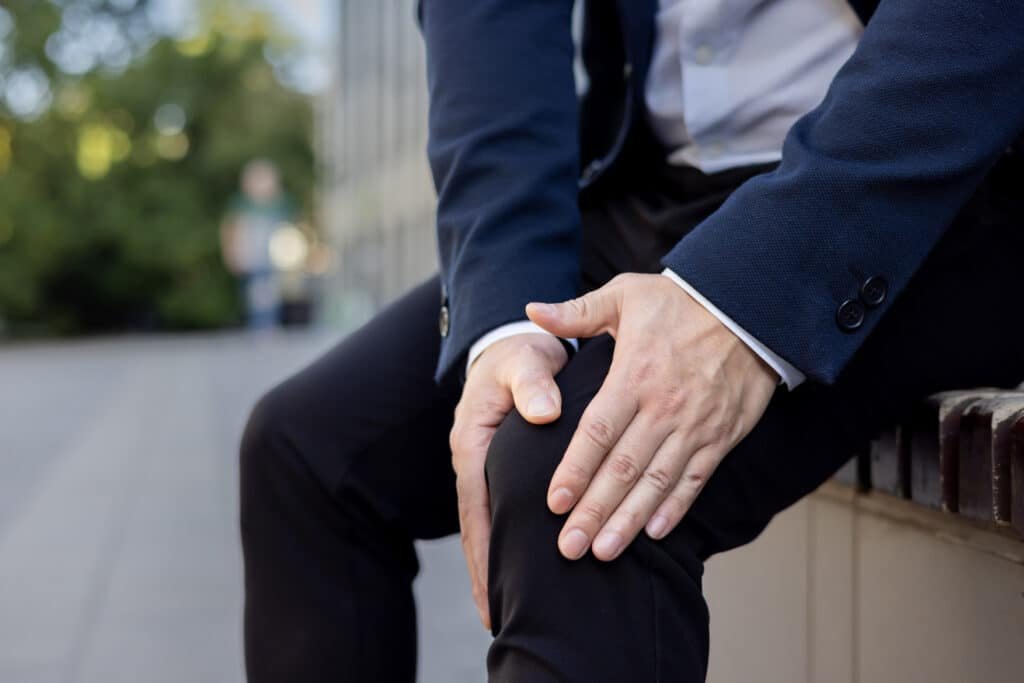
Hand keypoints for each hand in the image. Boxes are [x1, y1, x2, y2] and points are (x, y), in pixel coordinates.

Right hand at [450, 332, 568, 628]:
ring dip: (495, 560)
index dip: (483, 549)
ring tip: (505, 606)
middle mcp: (475, 459)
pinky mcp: (502, 465)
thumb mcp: (526, 360)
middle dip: (484, 570)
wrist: (519, 340)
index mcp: (474, 441)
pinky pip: (502, 509)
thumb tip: (544, 413)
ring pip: (489, 521)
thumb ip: (534, 383)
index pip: (476, 505)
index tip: (494, 588)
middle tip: (496, 616)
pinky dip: (507, 538)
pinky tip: (522, 564)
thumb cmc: (522, 351)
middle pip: (477, 525)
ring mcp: (487, 465)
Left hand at [526, 273, 777, 561]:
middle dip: (594, 511)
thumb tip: (532, 311)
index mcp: (634, 377)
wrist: (749, 306)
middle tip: (569, 547)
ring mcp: (695, 426)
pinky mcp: (720, 436)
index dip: (575, 470)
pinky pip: (695, 479)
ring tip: (604, 551)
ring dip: (629, 521)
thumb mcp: (626, 294)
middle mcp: (663, 408)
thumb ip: (577, 312)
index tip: (554, 503)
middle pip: (623, 469)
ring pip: (657, 483)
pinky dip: (675, 508)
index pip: (598, 433)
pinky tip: (653, 532)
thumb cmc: (680, 302)